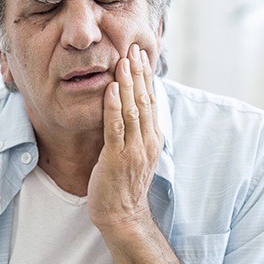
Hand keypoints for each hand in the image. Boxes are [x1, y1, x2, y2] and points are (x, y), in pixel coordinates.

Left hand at [88, 43, 163, 231]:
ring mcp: (134, 149)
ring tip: (124, 61)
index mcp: (153, 137)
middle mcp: (148, 140)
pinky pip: (116, 127)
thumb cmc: (126, 183)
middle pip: (145, 100)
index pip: (152, 100)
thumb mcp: (138, 152)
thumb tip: (133, 106)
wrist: (123, 215)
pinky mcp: (116, 157)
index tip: (141, 55)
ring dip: (127, 83)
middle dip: (139, 73)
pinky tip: (110, 88)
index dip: (146, 77)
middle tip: (133, 48)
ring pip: (132, 109)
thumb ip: (138, 129)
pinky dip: (113, 106)